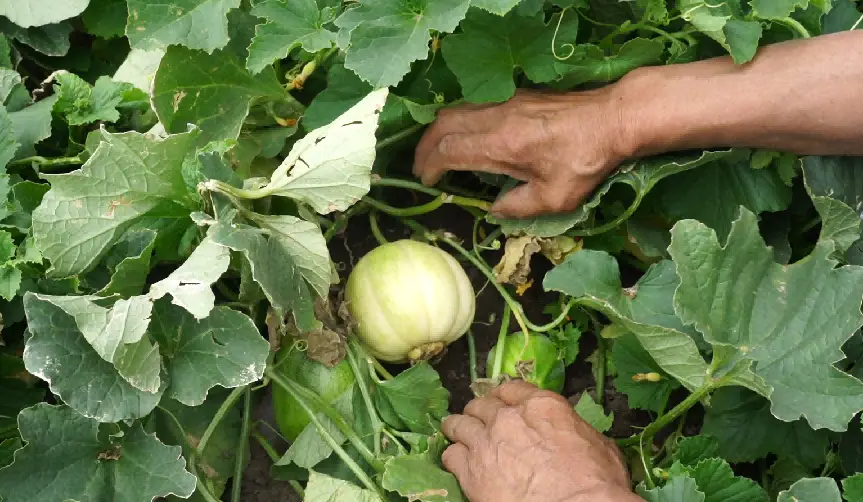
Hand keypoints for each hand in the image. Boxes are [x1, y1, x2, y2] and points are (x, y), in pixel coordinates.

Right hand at [412, 88, 634, 218]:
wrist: (612, 119)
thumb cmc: (585, 162)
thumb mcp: (555, 198)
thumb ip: (518, 207)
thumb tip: (493, 210)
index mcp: (500, 145)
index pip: (448, 151)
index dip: (430, 167)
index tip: (427, 182)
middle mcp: (494, 118)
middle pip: (441, 126)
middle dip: (424, 148)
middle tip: (420, 169)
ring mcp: (503, 102)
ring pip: (453, 111)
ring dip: (437, 132)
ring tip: (433, 152)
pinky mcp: (513, 96)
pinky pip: (471, 105)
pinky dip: (455, 120)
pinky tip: (460, 136)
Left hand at [441, 380, 639, 501]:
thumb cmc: (596, 483)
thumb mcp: (598, 444)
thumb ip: (574, 428)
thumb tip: (571, 429)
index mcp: (541, 406)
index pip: (511, 389)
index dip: (503, 397)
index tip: (500, 404)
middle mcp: (507, 418)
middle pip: (481, 405)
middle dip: (480, 412)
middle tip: (480, 421)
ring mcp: (485, 442)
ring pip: (458, 424)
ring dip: (458, 428)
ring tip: (456, 433)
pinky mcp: (470, 471)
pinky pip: (451, 456)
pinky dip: (453, 458)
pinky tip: (457, 463)